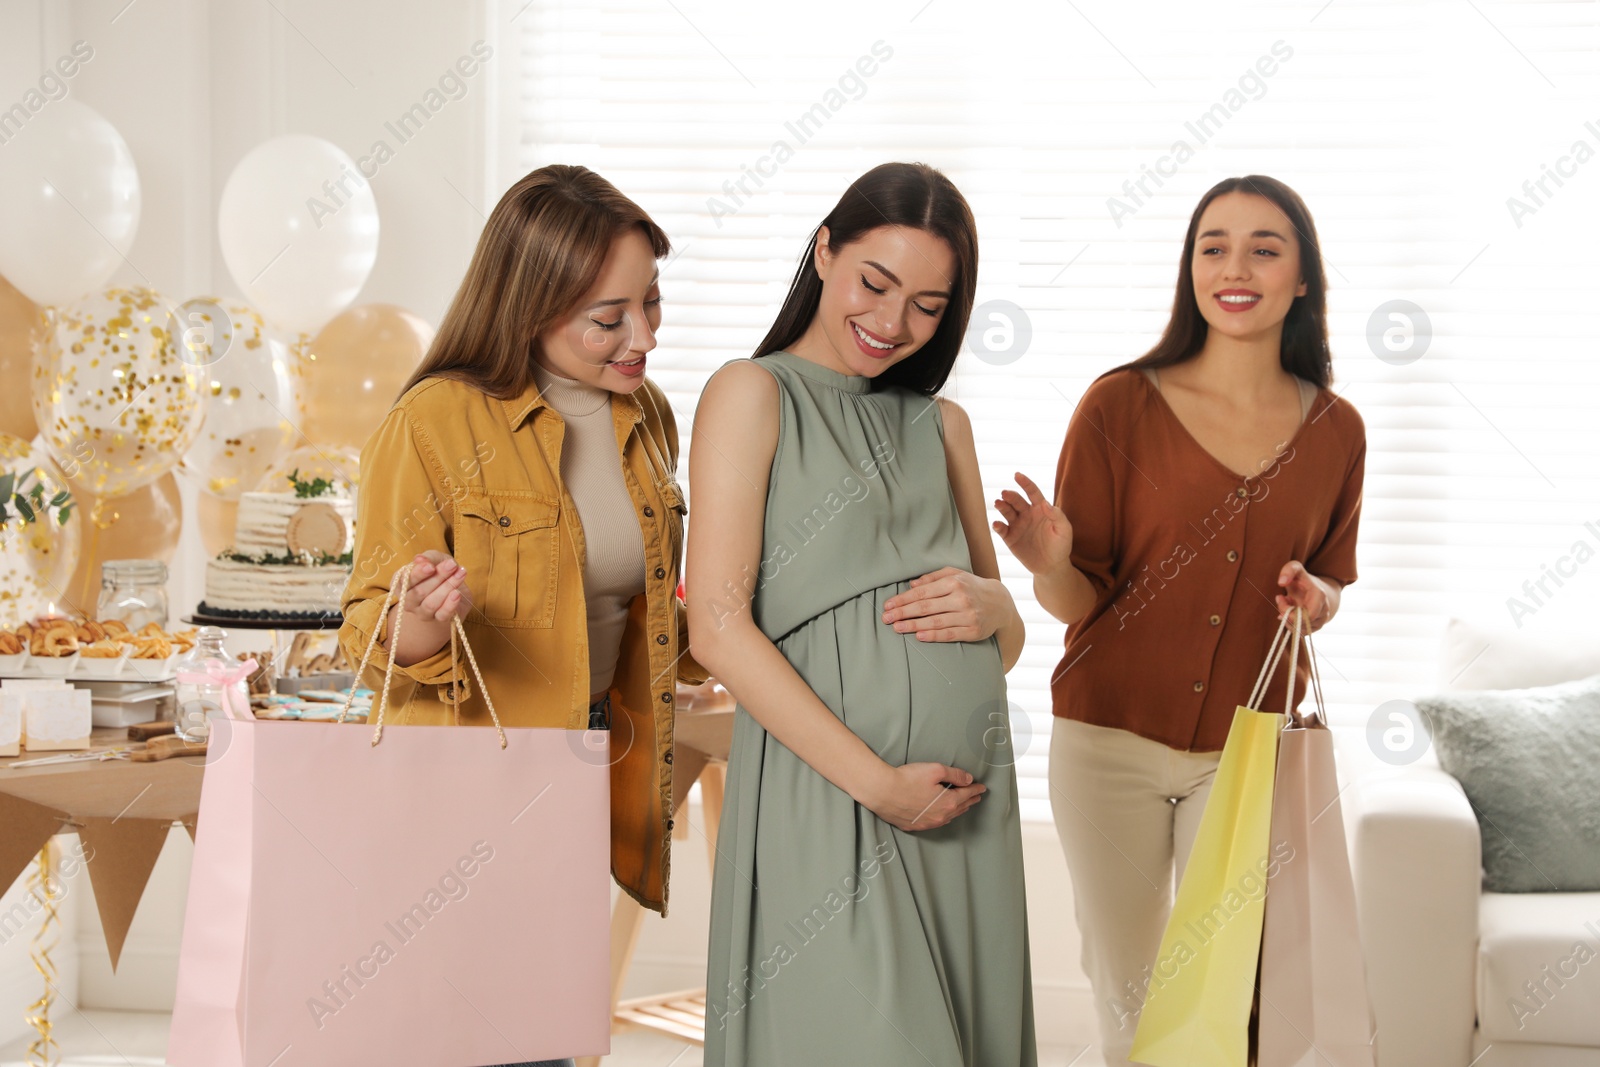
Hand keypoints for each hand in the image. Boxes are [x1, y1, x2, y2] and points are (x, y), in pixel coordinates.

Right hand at [400, 550, 472, 623]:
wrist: (457, 588)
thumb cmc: (440, 571)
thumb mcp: (436, 559)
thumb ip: (428, 558)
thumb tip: (419, 559)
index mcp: (402, 584)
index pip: (405, 580)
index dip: (418, 574)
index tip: (431, 566)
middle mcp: (408, 601)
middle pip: (419, 592)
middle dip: (438, 577)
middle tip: (452, 565)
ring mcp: (422, 612)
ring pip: (431, 603)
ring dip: (447, 587)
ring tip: (461, 574)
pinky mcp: (438, 619)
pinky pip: (442, 615)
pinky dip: (450, 604)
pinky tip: (457, 593)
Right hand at [863, 762, 985, 831]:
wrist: (882, 791)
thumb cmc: (907, 778)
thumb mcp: (935, 770)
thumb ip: (955, 774)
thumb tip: (969, 779)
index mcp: (948, 802)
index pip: (967, 794)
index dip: (976, 789)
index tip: (983, 787)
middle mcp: (940, 816)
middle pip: (960, 807)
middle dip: (969, 801)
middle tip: (976, 797)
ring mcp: (927, 823)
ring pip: (948, 817)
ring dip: (957, 810)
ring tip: (963, 806)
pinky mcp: (914, 826)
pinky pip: (934, 823)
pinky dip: (942, 817)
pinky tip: (942, 816)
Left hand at [882, 566, 1011, 642]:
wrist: (1000, 602)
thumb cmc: (972, 587)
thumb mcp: (955, 575)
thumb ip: (932, 578)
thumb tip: (911, 584)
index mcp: (954, 582)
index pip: (922, 592)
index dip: (903, 599)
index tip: (888, 605)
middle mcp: (961, 598)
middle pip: (926, 607)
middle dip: (903, 613)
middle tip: (886, 618)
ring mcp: (968, 615)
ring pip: (935, 621)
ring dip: (913, 625)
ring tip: (897, 628)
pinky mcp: (973, 631)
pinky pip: (949, 634)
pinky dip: (933, 635)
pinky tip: (919, 636)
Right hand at [993, 472, 1072, 575]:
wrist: (1052, 567)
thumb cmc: (1061, 546)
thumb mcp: (1064, 530)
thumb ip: (1057, 515)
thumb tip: (1044, 503)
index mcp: (1040, 509)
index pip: (1032, 492)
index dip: (1025, 483)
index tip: (1017, 475)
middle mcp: (1027, 514)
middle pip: (1016, 501)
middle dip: (1010, 496)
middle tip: (1005, 494)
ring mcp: (1017, 526)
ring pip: (1007, 512)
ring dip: (1001, 507)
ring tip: (998, 503)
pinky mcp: (1010, 538)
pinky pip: (1002, 529)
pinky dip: (997, 526)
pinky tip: (996, 524)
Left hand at [1276, 561, 1334, 631]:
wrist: (1315, 589)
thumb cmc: (1303, 579)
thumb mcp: (1296, 568)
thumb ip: (1289, 570)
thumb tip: (1281, 582)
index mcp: (1320, 597)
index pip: (1308, 615)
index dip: (1290, 611)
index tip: (1280, 597)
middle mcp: (1324, 611)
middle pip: (1301, 623)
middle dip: (1286, 614)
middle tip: (1281, 600)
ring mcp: (1321, 621)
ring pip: (1299, 629)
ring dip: (1287, 619)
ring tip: (1288, 604)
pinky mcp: (1315, 627)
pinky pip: (1300, 633)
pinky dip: (1291, 624)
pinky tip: (1290, 613)